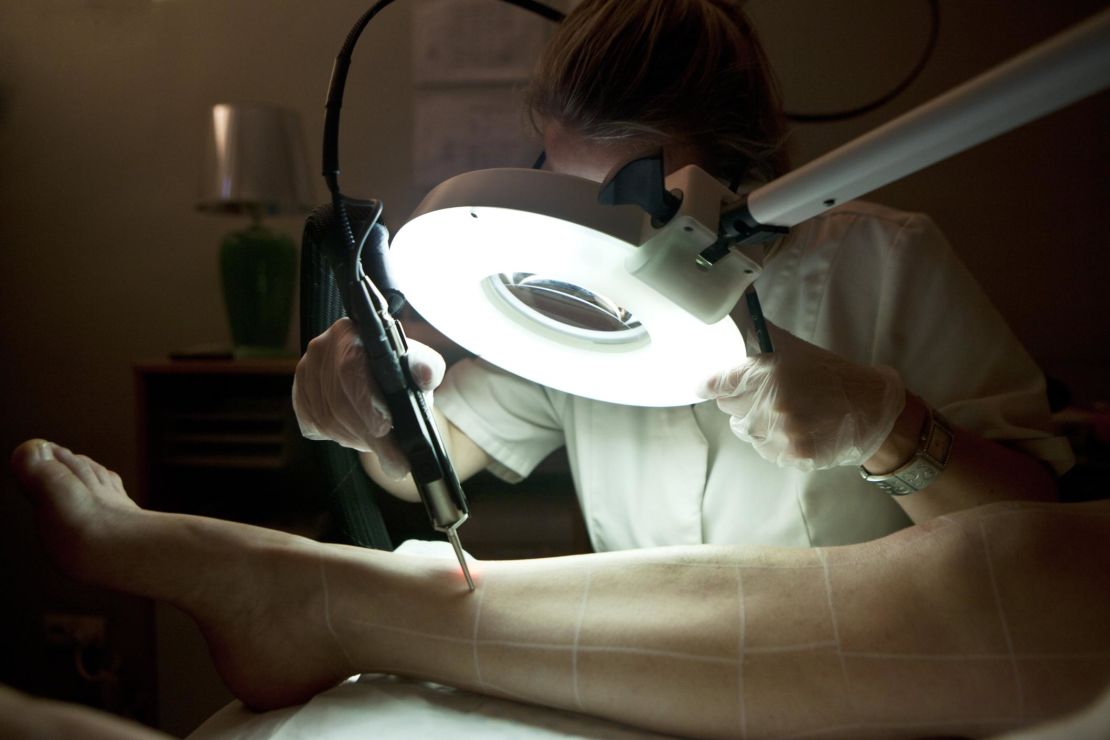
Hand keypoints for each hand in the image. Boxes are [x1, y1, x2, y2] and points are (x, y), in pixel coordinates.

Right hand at [292, 317, 445, 477]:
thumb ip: (426, 368)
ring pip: (326, 417)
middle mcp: (322, 347)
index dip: (366, 401)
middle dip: (367, 430)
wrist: (379, 381)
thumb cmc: (400, 373)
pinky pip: (314, 424)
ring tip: (380, 444)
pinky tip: (357, 435)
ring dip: (356, 437)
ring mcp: (306, 372)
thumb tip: (424, 374)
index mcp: (351, 332)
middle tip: (393, 454)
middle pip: (338, 399)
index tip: (386, 426)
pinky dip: (338, 436)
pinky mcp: (299, 394)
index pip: (351, 368)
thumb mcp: (419, 367)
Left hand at [697, 321, 904, 471]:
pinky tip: (794, 429)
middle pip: (729, 408)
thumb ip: (757, 335)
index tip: (704, 386)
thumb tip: (728, 311)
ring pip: (745, 430)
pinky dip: (773, 441)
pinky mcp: (792, 454)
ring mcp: (782, 431)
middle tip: (763, 394)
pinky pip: (764, 449)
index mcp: (769, 372)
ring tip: (784, 412)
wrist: (871, 408)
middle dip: (741, 400)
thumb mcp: (793, 349)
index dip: (710, 384)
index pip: (719, 383)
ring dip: (757, 422)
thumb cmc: (829, 375)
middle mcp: (772, 403)